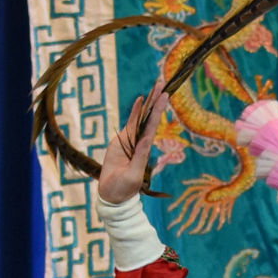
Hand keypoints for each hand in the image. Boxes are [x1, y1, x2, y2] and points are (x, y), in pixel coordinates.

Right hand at [96, 84, 168, 204]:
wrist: (112, 193)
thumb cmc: (124, 188)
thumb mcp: (133, 175)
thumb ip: (139, 158)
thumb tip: (146, 140)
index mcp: (145, 149)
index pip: (154, 126)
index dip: (159, 111)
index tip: (165, 97)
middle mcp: (141, 141)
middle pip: (150, 117)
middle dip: (156, 101)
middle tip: (162, 84)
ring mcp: (132, 140)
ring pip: (142, 117)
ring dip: (149, 103)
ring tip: (155, 86)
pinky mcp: (122, 140)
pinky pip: (130, 122)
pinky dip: (136, 111)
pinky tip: (141, 99)